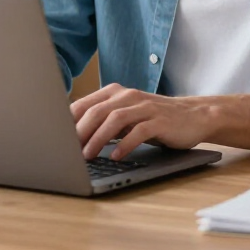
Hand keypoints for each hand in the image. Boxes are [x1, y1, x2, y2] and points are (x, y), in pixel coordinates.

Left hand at [70, 83, 217, 160]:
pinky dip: (125, 144)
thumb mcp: (126, 117)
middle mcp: (128, 96)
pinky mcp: (159, 120)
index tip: (55, 140)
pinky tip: (117, 156)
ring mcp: (145, 106)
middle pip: (97, 111)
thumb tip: (73, 138)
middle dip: (79, 132)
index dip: (68, 122)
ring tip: (87, 156)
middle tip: (67, 151)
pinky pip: (139, 131)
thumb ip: (104, 121)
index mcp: (116, 92)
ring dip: (98, 139)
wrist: (193, 116)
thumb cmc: (154, 119)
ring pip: (115, 119)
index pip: (84, 104)